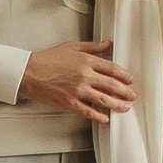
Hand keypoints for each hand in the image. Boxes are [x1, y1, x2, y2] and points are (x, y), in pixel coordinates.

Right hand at [20, 38, 136, 118]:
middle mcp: (85, 75)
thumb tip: (106, 44)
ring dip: (117, 104)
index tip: (130, 79)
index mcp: (87, 61)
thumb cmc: (48, 59)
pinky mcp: (70, 102)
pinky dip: (98, 116)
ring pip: (103, 99)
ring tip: (125, 107)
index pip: (112, 68)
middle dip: (125, 91)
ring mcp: (78, 90)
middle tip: (132, 95)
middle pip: (111, 84)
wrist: (30, 72)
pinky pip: (88, 111)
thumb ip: (92, 46)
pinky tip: (105, 118)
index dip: (123, 75)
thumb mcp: (72, 46)